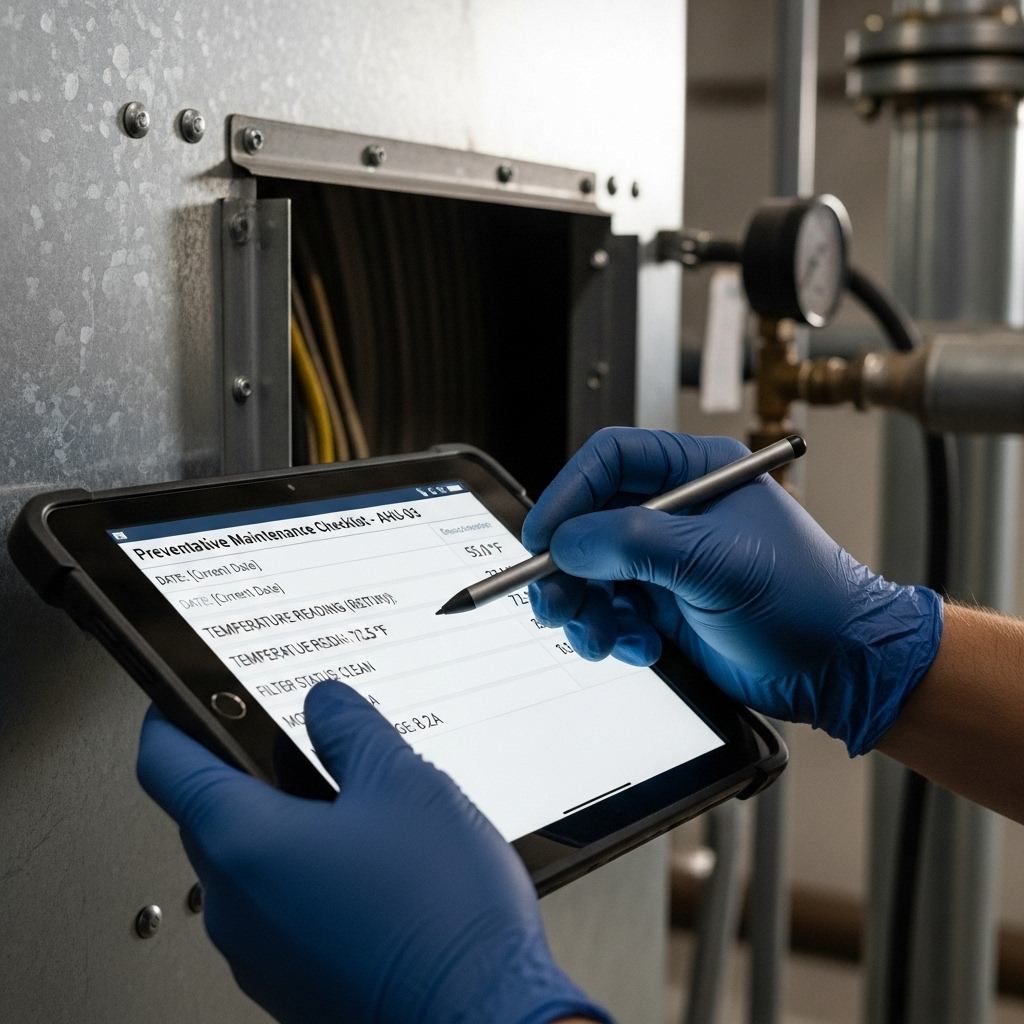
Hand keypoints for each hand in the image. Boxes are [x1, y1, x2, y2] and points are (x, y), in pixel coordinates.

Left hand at [137, 681, 610, 1023]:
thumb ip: (351, 730)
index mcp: (246, 842)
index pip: (166, 764)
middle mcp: (235, 904)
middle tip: (302, 744)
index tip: (180, 700)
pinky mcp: (290, 982)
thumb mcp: (403, 782)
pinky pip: (275, 911)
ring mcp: (259, 953)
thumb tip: (325, 704)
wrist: (483, 1016)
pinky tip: (366, 867)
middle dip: (248, 772)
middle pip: (207, 814)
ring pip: (246, 865)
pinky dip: (302, 877)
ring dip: (283, 828)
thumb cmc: (439, 913)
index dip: (170, 718)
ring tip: (355, 809)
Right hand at [523, 428, 942, 756]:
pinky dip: (612, 634)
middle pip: (590, 522)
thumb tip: (568, 541)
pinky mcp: (664, 605)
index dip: (569, 493)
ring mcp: (668, 561)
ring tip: (600, 636)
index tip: (543, 536)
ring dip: (586, 609)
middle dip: (567, 566)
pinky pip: (611, 612)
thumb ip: (633, 544)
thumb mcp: (715, 562)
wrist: (838, 668)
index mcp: (696, 473)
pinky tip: (641, 648)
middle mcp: (677, 513)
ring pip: (593, 573)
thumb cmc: (804, 599)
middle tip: (555, 600)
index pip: (611, 461)